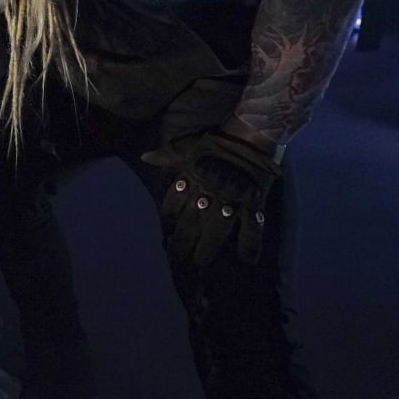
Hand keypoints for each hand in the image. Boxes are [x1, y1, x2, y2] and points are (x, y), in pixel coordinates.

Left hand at [142, 125, 281, 266]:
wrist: (250, 135)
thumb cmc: (216, 141)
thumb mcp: (187, 145)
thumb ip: (166, 155)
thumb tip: (144, 156)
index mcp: (191, 179)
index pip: (173, 204)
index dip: (167, 220)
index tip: (163, 232)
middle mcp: (208, 193)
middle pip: (192, 223)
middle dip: (183, 242)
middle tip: (177, 258)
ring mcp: (232, 200)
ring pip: (217, 231)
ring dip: (208, 248)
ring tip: (201, 262)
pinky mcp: (253, 204)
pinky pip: (253, 229)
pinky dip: (250, 245)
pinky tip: (248, 260)